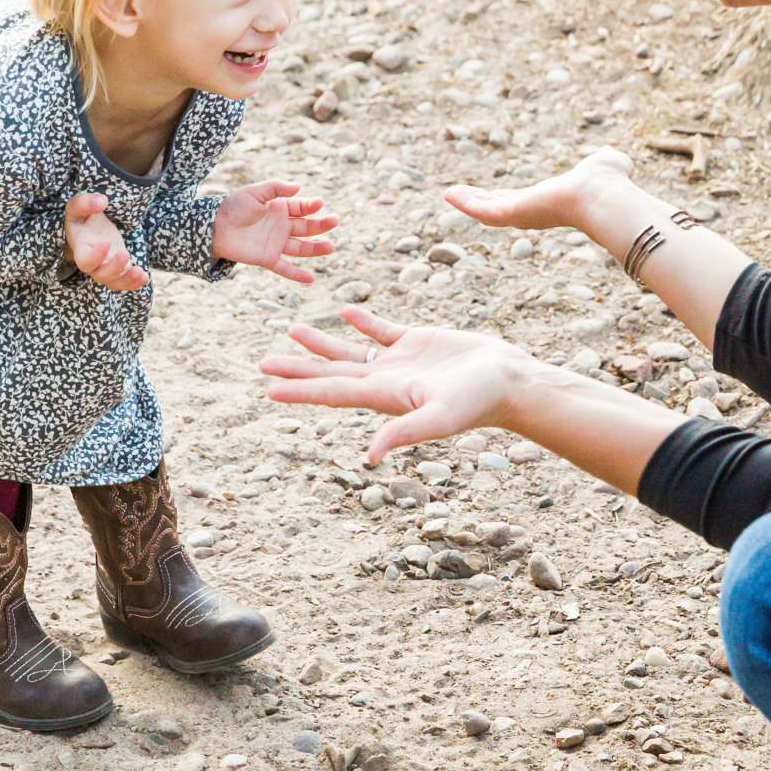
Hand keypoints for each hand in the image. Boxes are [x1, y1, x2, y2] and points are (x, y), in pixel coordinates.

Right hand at [64, 192, 148, 291]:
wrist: (90, 225)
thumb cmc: (82, 217)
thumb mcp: (77, 206)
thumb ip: (85, 202)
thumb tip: (102, 201)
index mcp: (81, 249)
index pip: (84, 261)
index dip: (95, 257)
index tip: (106, 242)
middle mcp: (93, 263)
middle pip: (101, 275)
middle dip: (114, 268)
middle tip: (125, 253)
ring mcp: (106, 268)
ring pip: (114, 283)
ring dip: (127, 281)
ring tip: (140, 272)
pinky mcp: (119, 269)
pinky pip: (124, 283)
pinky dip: (134, 283)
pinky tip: (144, 276)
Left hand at [213, 180, 337, 285]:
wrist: (213, 227)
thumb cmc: (232, 207)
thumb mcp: (254, 193)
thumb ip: (276, 189)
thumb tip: (299, 187)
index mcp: (280, 209)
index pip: (301, 208)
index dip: (311, 206)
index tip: (319, 204)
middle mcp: (281, 227)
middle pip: (306, 228)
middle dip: (320, 225)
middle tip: (334, 221)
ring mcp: (276, 244)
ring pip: (301, 248)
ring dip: (316, 248)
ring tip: (330, 247)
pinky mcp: (268, 258)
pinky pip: (285, 268)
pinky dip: (297, 275)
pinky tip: (311, 279)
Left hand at [260, 306, 527, 461]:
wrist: (508, 381)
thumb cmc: (477, 402)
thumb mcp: (439, 419)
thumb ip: (404, 434)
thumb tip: (369, 457)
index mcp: (384, 397)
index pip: (333, 392)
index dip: (300, 389)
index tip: (268, 386)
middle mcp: (385, 381)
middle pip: (331, 373)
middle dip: (297, 369)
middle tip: (263, 362)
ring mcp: (400, 361)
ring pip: (351, 351)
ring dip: (322, 344)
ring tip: (293, 331)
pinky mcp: (418, 342)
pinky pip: (382, 330)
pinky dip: (362, 323)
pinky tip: (346, 313)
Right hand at [444, 145, 632, 236]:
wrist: (604, 199)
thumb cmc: (609, 184)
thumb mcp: (606, 164)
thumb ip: (607, 162)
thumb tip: (616, 157)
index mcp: (550, 201)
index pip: (522, 201)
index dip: (506, 198)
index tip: (493, 196)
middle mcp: (534, 212)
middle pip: (499, 208)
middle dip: (479, 202)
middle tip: (459, 196)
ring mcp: (522, 215)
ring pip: (488, 211)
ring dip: (468, 202)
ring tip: (449, 194)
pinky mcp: (513, 214)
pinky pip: (484, 210)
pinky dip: (467, 203)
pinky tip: (450, 195)